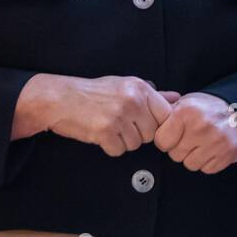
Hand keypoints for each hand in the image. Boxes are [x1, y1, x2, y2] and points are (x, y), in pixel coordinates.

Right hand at [13, 74, 176, 156]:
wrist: (59, 98)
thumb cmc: (92, 92)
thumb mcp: (124, 85)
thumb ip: (153, 94)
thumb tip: (177, 98)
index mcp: (140, 88)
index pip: (166, 115)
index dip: (157, 125)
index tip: (143, 124)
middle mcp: (132, 101)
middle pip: (151, 134)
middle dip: (137, 133)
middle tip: (119, 123)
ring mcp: (119, 116)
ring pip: (135, 144)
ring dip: (123, 141)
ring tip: (108, 126)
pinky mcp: (105, 132)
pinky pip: (118, 151)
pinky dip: (109, 147)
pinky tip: (100, 134)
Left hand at [153, 92, 236, 172]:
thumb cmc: (205, 108)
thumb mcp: (185, 102)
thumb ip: (165, 112)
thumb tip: (147, 118)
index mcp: (186, 112)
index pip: (161, 142)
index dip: (165, 140)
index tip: (173, 135)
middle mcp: (201, 126)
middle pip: (175, 155)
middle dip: (180, 148)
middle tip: (190, 138)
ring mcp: (216, 141)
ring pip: (190, 164)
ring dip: (193, 157)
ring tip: (201, 143)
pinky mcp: (228, 153)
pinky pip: (206, 169)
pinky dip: (207, 162)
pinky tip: (211, 148)